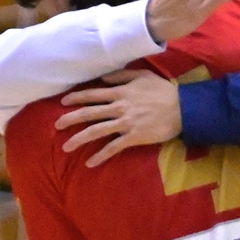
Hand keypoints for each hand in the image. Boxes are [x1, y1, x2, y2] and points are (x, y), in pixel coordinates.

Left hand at [57, 70, 184, 164]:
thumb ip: (121, 75)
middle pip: (89, 113)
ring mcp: (125, 123)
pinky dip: (101, 156)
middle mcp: (119, 107)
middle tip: (56, 125)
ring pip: (96, 131)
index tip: (63, 102)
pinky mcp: (134, 137)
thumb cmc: (163, 90)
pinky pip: (113, 148)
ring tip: (66, 148)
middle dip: (70, 119)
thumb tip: (103, 77)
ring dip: (79, 140)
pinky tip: (90, 163)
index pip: (93, 94)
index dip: (77, 97)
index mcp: (120, 91)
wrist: (182, 108)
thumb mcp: (142, 75)